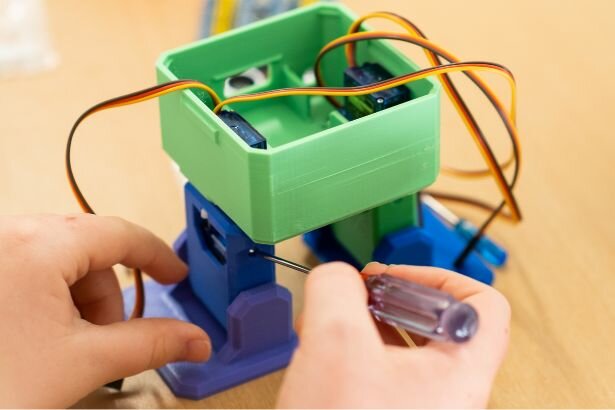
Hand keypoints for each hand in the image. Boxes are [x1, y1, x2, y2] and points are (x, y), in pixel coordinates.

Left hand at [0, 214, 210, 407]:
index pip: (119, 234)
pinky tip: (32, 338)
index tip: (176, 275)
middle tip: (105, 338)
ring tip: (60, 347)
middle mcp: (8, 234)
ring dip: (74, 300)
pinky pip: (25, 268)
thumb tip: (197, 340)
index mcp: (38, 245)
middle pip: (86, 249)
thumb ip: (151, 344)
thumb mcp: (83, 361)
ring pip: (55, 261)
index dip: (156, 256)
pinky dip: (45, 299)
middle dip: (104, 295)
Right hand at [277, 262, 509, 407]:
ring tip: (337, 324)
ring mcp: (424, 409)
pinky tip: (328, 354)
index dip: (441, 277)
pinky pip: (389, 373)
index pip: (486, 306)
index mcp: (460, 372)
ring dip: (372, 325)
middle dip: (393, 300)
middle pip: (442, 323)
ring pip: (410, 349)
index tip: (398, 276)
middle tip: (362, 296)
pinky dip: (361, 353)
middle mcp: (450, 393)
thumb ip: (335, 290)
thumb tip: (336, 277)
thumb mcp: (334, 342)